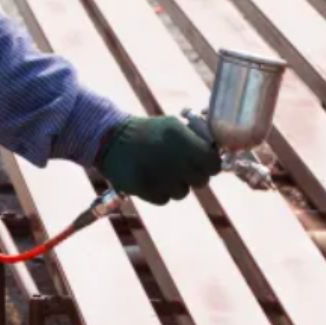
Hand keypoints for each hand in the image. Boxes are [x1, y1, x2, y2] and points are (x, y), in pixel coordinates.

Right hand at [97, 116, 220, 204]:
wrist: (109, 139)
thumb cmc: (147, 131)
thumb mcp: (172, 125)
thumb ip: (195, 140)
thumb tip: (215, 155)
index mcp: (183, 140)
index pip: (213, 163)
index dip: (211, 165)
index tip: (204, 163)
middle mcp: (174, 159)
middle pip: (201, 181)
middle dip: (194, 176)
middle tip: (182, 168)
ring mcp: (160, 176)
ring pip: (182, 193)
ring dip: (175, 185)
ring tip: (161, 171)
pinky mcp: (146, 190)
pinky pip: (164, 199)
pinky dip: (159, 192)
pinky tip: (149, 178)